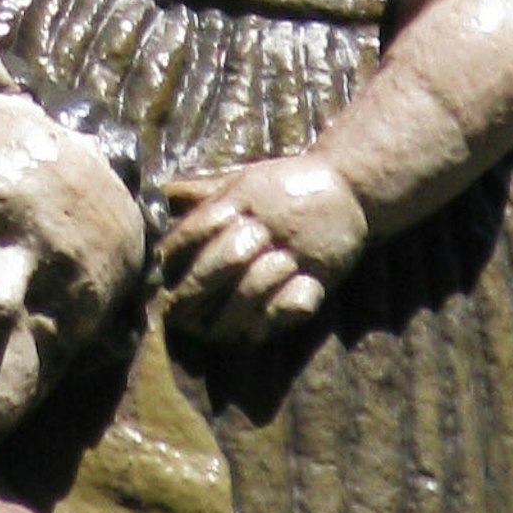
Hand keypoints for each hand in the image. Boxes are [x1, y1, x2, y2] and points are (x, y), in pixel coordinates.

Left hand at [155, 152, 368, 349]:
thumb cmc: (289, 185)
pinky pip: (292, 299)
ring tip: (204, 333)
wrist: (352, 184)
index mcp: (245, 196)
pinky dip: (270, 319)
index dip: (177, 252)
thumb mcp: (248, 178)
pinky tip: (248, 335)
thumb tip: (167, 193)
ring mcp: (295, 247)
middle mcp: (267, 222)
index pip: (201, 226)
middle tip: (174, 313)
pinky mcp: (320, 270)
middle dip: (195, 289)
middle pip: (224, 259)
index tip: (160, 274)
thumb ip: (210, 191)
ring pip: (255, 285)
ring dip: (227, 313)